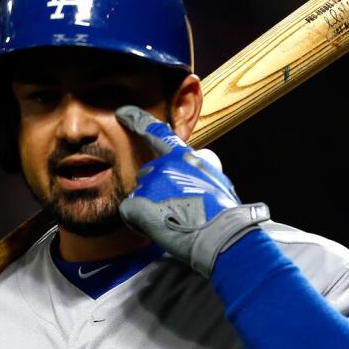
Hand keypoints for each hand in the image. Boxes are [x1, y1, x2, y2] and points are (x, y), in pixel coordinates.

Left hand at [115, 105, 269, 276]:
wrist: (221, 235)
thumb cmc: (224, 214)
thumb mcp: (215, 182)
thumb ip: (195, 175)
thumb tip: (189, 183)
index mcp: (184, 157)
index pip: (156, 133)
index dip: (137, 120)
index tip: (123, 113)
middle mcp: (163, 165)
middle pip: (147, 174)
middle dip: (155, 191)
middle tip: (175, 210)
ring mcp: (149, 184)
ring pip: (139, 195)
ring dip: (150, 208)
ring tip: (172, 222)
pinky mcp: (137, 203)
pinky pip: (129, 212)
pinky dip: (138, 222)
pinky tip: (157, 229)